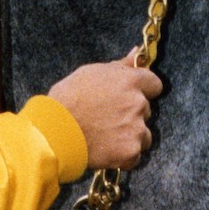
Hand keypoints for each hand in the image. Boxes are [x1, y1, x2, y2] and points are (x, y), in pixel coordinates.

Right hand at [50, 50, 163, 169]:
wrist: (54, 132)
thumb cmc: (68, 98)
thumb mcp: (91, 72)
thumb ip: (119, 66)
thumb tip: (136, 53)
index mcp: (131, 81)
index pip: (155, 84)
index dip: (143, 91)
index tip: (130, 97)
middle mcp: (138, 104)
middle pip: (146, 110)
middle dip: (132, 114)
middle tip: (110, 118)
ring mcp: (136, 129)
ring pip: (144, 134)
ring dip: (131, 136)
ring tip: (108, 137)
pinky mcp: (130, 152)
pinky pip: (136, 155)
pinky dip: (124, 156)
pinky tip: (107, 150)